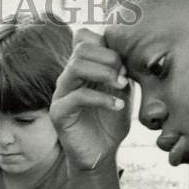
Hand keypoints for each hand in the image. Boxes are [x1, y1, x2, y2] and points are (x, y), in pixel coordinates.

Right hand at [49, 29, 131, 170]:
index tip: (124, 63)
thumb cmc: (111, 121)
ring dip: (104, 73)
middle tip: (124, 77)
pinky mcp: (59, 113)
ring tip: (121, 86)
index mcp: (81, 67)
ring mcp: (61, 93)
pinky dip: (102, 98)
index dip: (106, 43)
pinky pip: (78, 96)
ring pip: (76, 66)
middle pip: (81, 47)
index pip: (83, 36)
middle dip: (109, 58)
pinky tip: (118, 106)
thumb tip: (129, 53)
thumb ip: (122, 70)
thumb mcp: (122, 90)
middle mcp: (68, 76)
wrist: (101, 152)